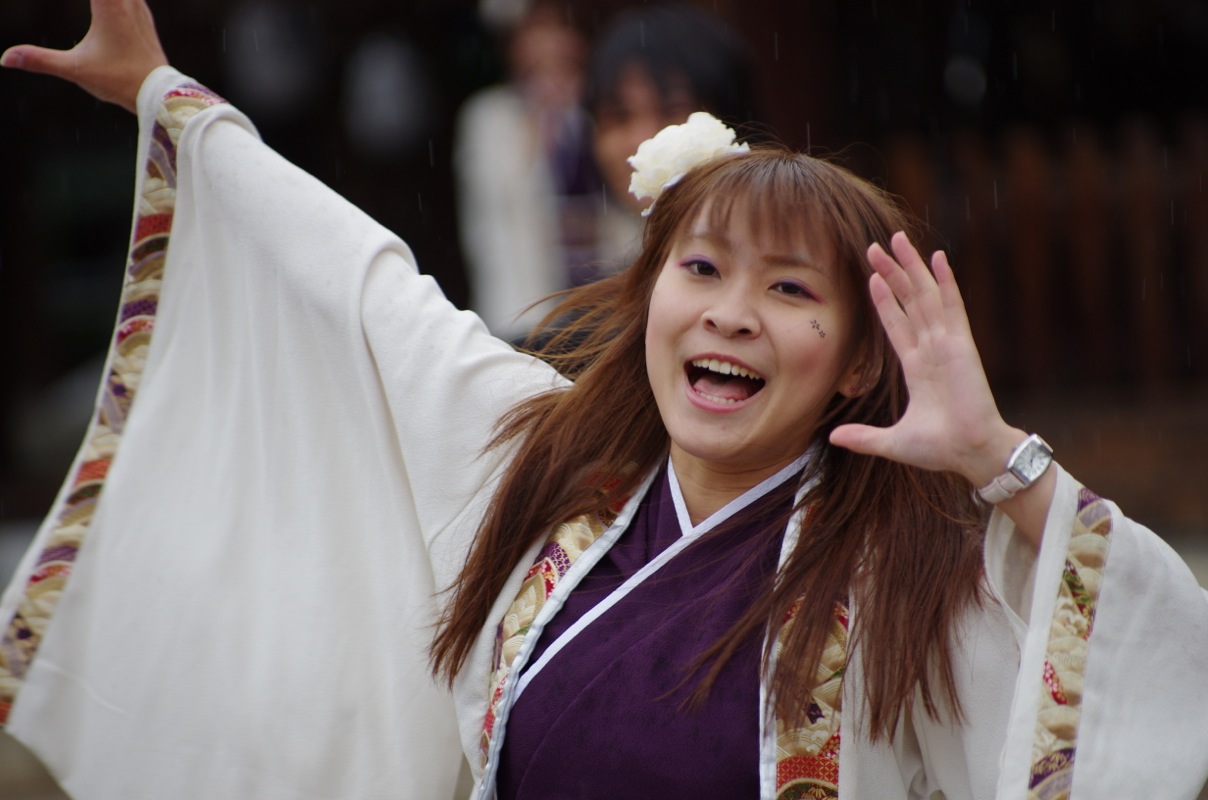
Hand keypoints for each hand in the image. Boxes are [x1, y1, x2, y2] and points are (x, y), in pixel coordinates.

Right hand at [1, 0, 167, 112]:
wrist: (159, 94)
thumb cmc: (120, 81)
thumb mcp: (76, 69)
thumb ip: (40, 60)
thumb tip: (5, 59)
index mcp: (110, 6)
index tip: (76, 0)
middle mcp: (128, 2)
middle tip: (91, 2)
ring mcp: (140, 9)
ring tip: (96, 2)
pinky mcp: (145, 20)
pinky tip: (109, 3)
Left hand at [829, 232, 1021, 486]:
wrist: (970, 453)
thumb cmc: (940, 449)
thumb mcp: (892, 442)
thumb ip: (864, 437)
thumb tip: (834, 439)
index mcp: (917, 366)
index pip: (896, 323)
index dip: (884, 300)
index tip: (872, 277)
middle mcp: (931, 348)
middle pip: (908, 300)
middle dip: (892, 273)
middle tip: (874, 246)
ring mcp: (946, 343)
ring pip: (924, 295)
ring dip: (911, 267)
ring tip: (898, 240)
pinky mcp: (961, 344)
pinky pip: (951, 306)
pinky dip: (945, 281)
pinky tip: (937, 258)